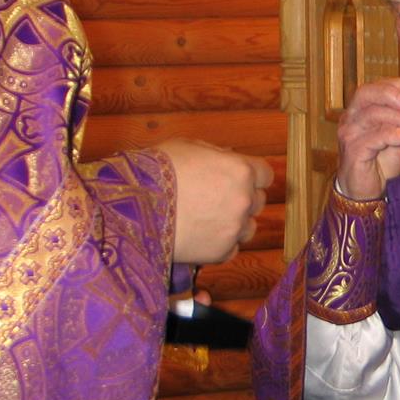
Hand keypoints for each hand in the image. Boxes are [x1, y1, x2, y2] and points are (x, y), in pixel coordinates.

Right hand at [159, 138, 272, 264]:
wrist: (133, 208)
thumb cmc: (158, 171)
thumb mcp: (189, 147)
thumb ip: (216, 155)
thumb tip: (227, 159)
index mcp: (241, 170)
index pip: (266, 174)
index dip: (252, 176)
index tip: (239, 179)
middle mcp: (244, 199)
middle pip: (258, 201)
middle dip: (242, 199)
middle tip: (217, 199)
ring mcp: (234, 228)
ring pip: (248, 227)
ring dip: (235, 224)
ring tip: (208, 220)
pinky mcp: (221, 252)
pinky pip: (231, 249)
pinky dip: (220, 244)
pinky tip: (200, 235)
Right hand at [335, 78, 399, 199]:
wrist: (367, 192)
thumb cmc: (384, 161)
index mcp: (361, 108)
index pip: (376, 86)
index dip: (398, 85)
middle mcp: (351, 116)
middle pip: (367, 92)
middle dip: (393, 93)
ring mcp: (349, 132)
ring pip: (373, 114)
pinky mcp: (353, 150)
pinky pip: (377, 136)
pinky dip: (398, 135)